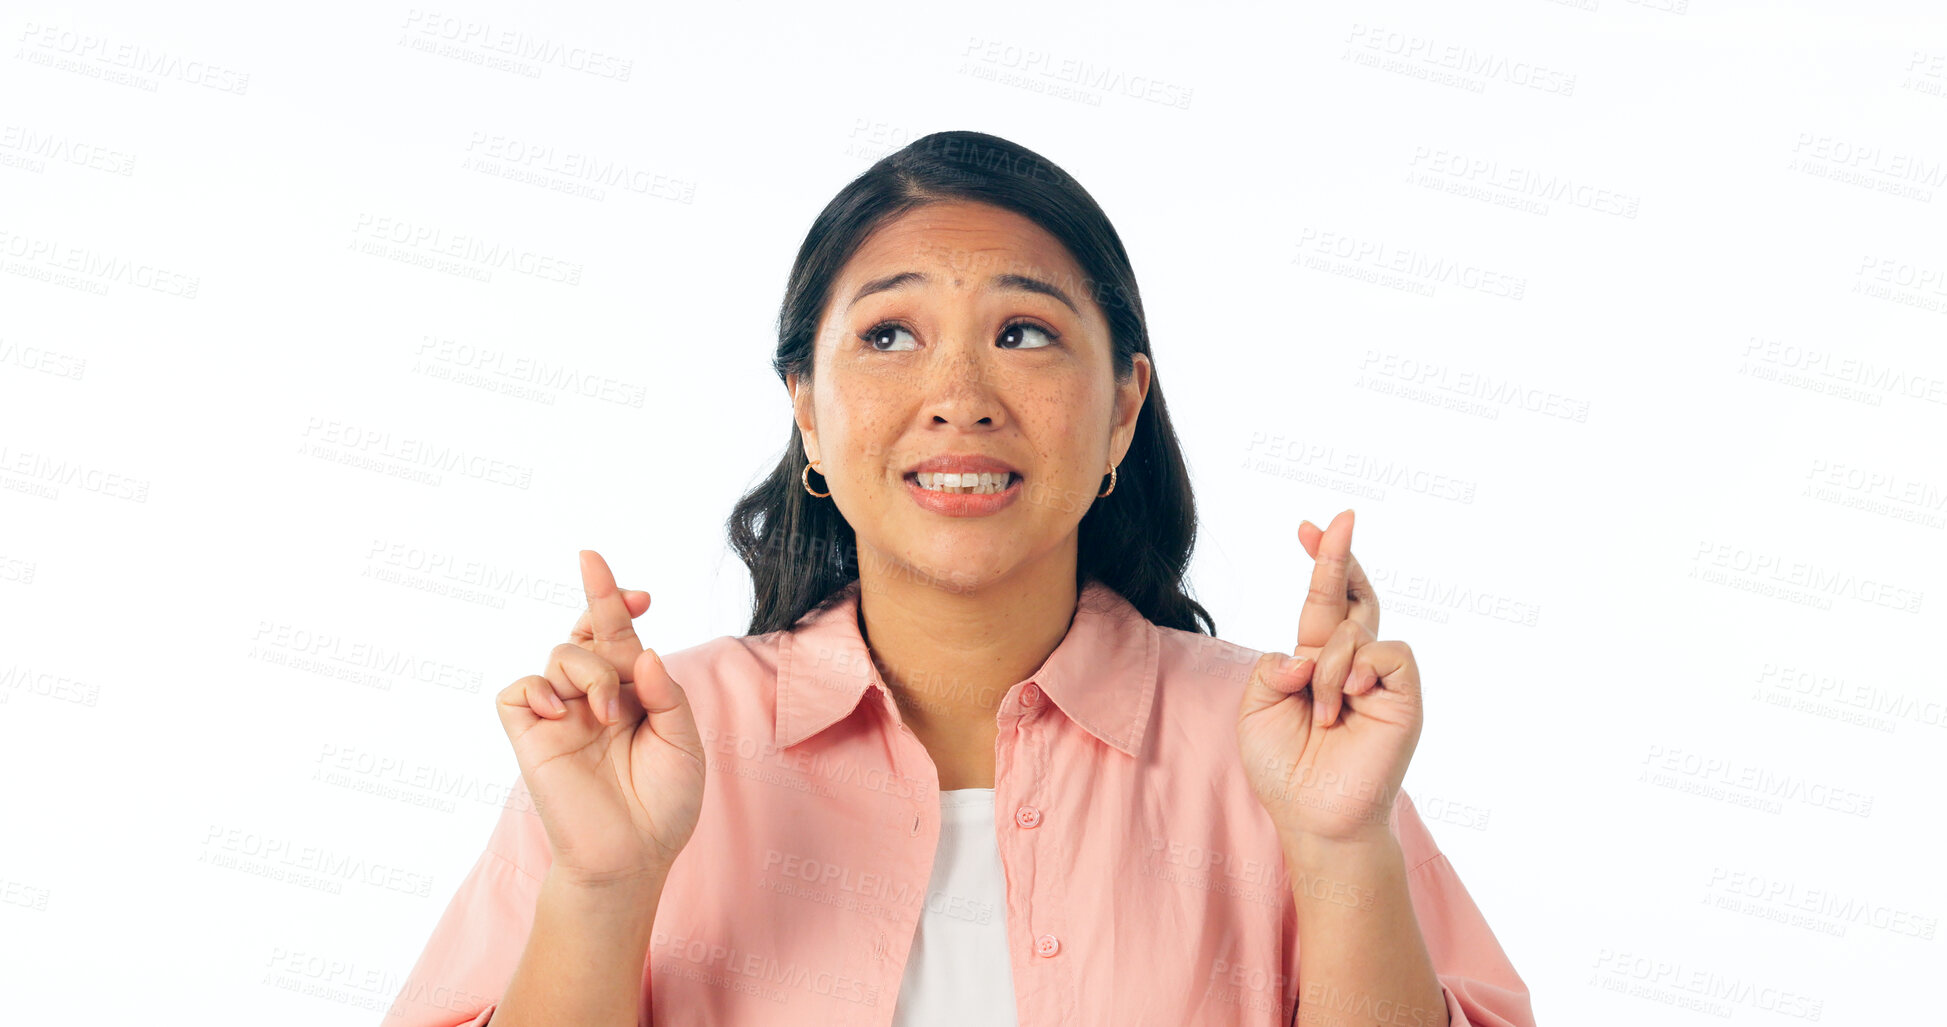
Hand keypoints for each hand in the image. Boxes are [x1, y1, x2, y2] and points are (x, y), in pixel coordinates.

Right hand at [495, 550, 705, 889]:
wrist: (632, 857)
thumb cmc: (664, 805)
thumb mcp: (684, 743)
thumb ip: (665, 694)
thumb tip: (641, 650)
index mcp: (632, 695)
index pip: (619, 637)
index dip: (619, 604)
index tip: (640, 592)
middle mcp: (594, 698)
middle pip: (588, 633)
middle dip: (601, 602)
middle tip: (610, 583)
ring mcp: (560, 715)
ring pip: (561, 655)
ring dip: (589, 670)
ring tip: (609, 714)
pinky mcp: (529, 735)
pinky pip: (518, 690)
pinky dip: (538, 688)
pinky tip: (561, 712)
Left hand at [1238, 509, 1423, 846]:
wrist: (1315, 816)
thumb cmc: (1284, 769)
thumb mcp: (1257, 709)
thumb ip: (1274, 666)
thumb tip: (1310, 651)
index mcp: (1315, 662)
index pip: (1322, 602)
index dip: (1320, 563)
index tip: (1308, 527)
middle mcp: (1351, 664)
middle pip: (1351, 595)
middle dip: (1340, 555)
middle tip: (1339, 518)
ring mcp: (1380, 678)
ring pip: (1357, 628)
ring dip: (1329, 666)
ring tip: (1320, 715)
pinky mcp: (1405, 694)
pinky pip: (1388, 652)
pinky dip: (1360, 669)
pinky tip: (1349, 699)